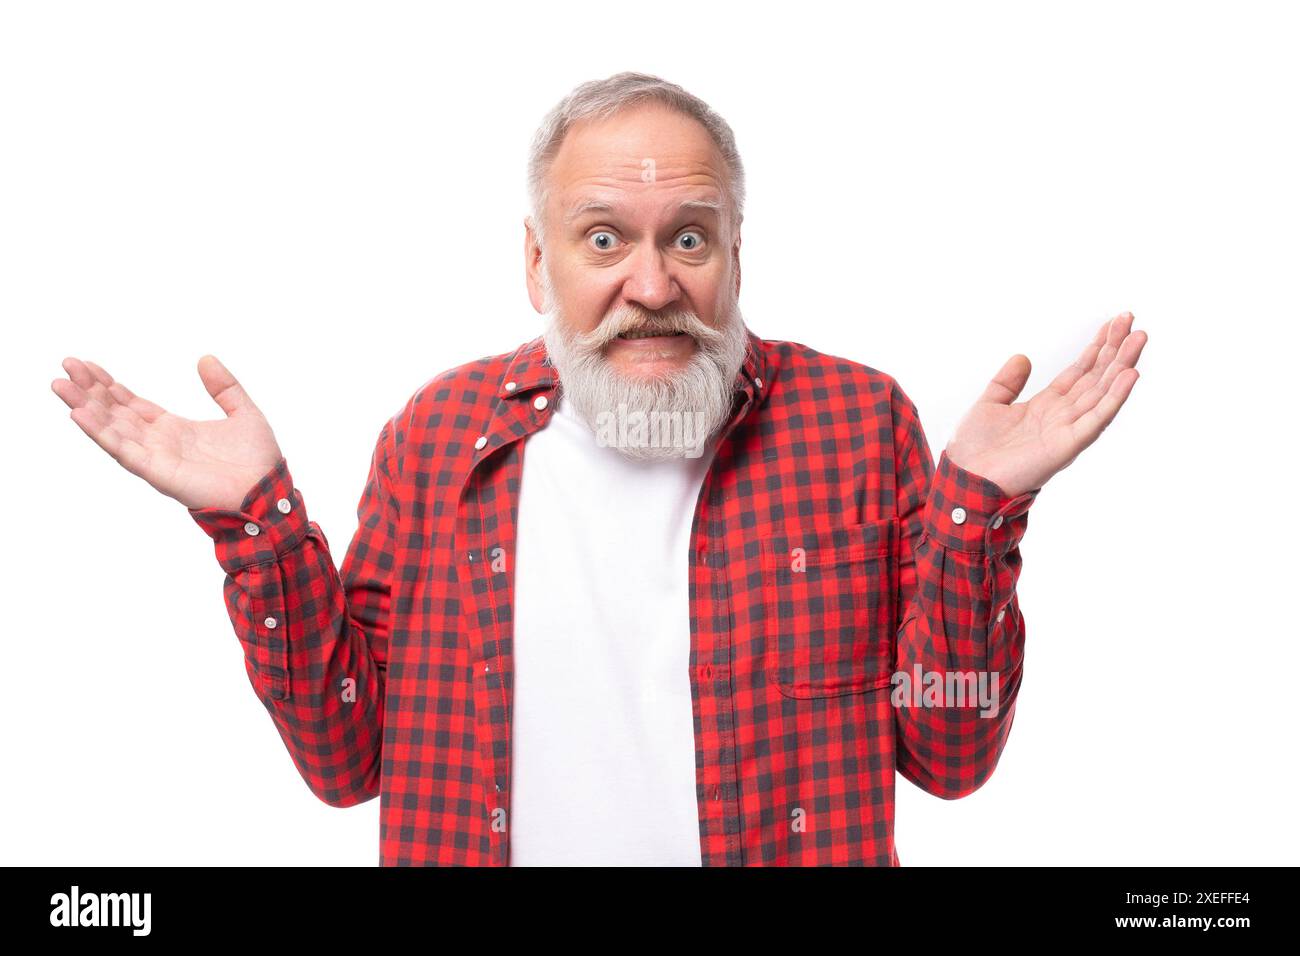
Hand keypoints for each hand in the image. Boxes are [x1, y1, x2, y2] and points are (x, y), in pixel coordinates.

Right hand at [52, 355, 283, 510]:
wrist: (269, 492)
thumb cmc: (258, 461)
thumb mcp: (243, 412)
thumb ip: (224, 387)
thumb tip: (205, 358)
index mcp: (173, 429)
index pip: (131, 404)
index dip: (108, 385)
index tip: (86, 365)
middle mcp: (158, 443)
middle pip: (114, 413)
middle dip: (89, 391)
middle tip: (65, 366)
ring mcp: (156, 458)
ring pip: (112, 430)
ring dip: (85, 408)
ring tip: (60, 386)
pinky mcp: (158, 473)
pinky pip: (124, 452)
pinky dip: (101, 434)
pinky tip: (80, 415)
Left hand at [943, 311, 1146, 496]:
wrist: (965, 481)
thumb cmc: (974, 451)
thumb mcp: (989, 404)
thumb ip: (1007, 382)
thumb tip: (1023, 358)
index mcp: (1046, 406)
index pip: (1079, 371)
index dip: (1097, 348)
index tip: (1114, 323)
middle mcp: (1062, 416)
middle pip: (1096, 377)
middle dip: (1115, 350)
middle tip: (1133, 321)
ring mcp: (1067, 431)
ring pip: (1102, 393)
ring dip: (1122, 366)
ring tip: (1139, 338)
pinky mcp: (1066, 446)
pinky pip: (1096, 419)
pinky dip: (1114, 398)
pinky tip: (1129, 375)